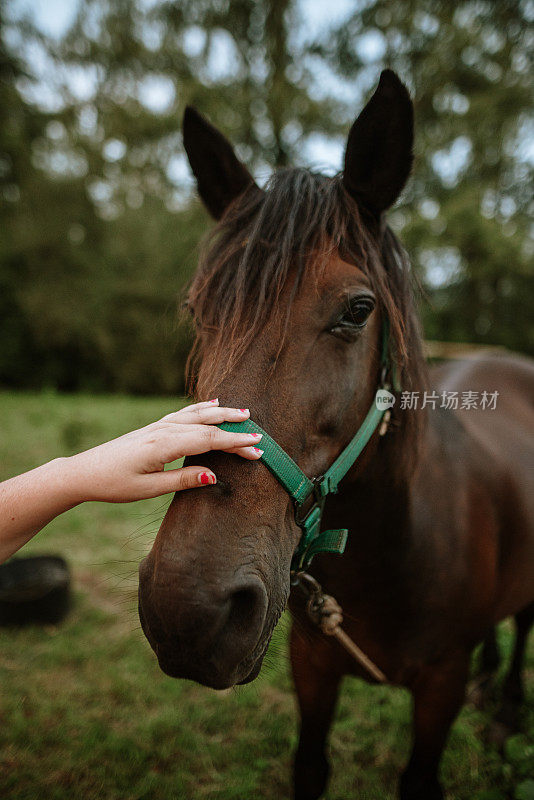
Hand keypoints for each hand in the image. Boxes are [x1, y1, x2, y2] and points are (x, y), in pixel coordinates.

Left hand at [67, 399, 261, 501]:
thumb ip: (182, 481)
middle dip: (235, 429)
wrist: (84, 471)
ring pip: (197, 414)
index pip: (208, 441)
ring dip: (222, 414)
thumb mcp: (148, 489)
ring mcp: (158, 426)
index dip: (235, 443)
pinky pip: (184, 413)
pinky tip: (212, 405)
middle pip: (207, 425)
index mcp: (164, 445)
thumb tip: (214, 476)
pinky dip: (202, 408)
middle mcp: (163, 430)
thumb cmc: (114, 484)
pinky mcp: (154, 427)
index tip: (258, 448)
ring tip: (245, 413)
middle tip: (260, 435)